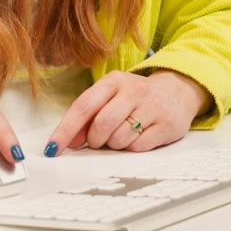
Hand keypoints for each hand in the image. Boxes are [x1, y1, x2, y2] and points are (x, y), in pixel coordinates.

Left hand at [44, 70, 208, 155]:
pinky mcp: (167, 125)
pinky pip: (137, 147)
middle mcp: (134, 90)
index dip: (65, 130)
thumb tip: (69, 141)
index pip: (83, 106)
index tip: (53, 148)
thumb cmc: (135, 98)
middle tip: (100, 140)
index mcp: (114, 81)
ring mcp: (152, 107)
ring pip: (119, 139)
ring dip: (115, 145)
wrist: (176, 92)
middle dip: (96, 140)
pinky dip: (132, 148)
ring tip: (123, 134)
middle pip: (102, 124)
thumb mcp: (111, 97)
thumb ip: (88, 116)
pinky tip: (137, 136)